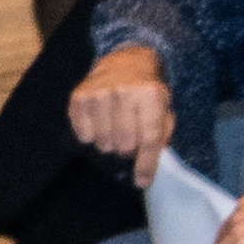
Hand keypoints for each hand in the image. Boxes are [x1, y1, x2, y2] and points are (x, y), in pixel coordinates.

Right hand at [72, 43, 174, 183]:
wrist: (127, 61)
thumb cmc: (148, 92)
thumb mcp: (164, 110)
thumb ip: (160, 137)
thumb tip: (145, 172)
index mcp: (151, 94)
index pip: (148, 138)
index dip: (145, 165)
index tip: (141, 182)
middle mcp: (124, 91)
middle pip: (124, 143)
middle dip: (128, 150)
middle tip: (129, 141)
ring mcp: (99, 92)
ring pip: (103, 142)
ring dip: (109, 143)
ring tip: (114, 130)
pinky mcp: (79, 95)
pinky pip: (83, 134)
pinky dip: (91, 136)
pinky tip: (99, 124)